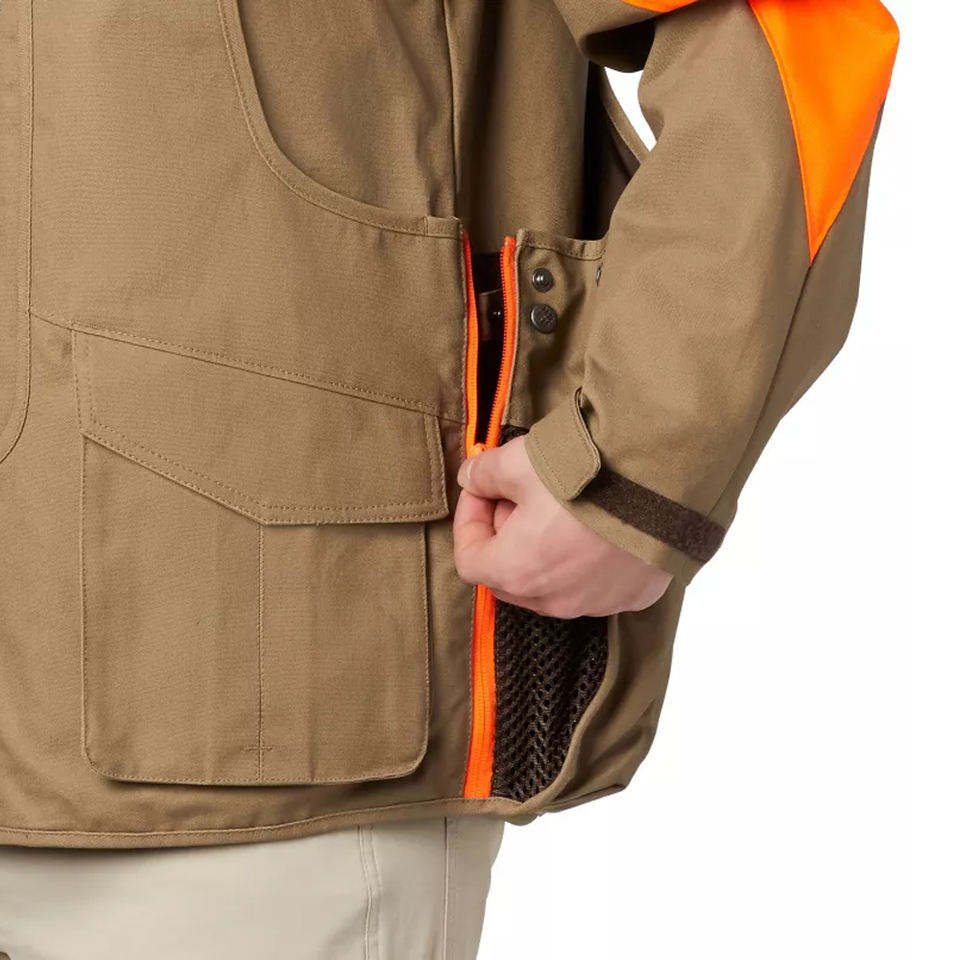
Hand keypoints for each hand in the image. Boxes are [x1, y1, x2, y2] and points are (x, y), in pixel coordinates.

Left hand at [453, 437, 671, 618]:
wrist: (664, 482)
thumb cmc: (584, 475)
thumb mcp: (518, 462)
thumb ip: (484, 474)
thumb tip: (472, 477)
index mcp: (517, 571)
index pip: (469, 560)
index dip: (469, 520)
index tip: (482, 490)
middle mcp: (554, 600)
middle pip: (509, 577)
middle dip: (505, 536)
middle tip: (518, 496)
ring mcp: (597, 603)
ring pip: (552, 584)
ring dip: (545, 551)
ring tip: (560, 509)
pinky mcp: (632, 595)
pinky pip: (597, 585)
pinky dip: (586, 561)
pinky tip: (597, 525)